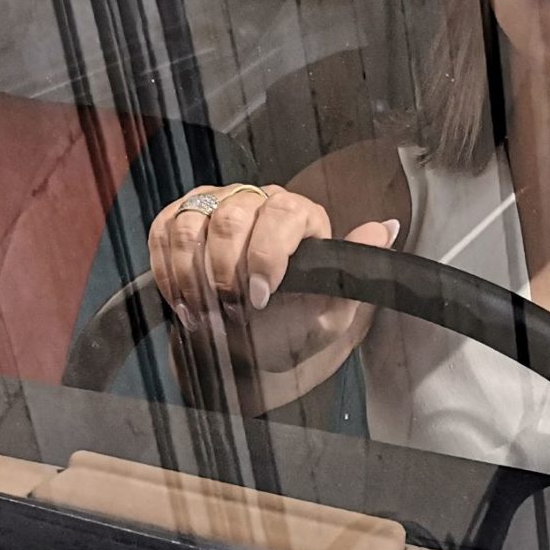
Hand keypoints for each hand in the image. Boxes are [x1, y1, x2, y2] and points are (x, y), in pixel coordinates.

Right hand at [145, 183, 397, 382]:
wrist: (247, 349)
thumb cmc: (288, 329)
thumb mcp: (329, 314)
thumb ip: (354, 275)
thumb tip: (385, 229)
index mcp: (299, 216)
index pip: (283, 215)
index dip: (266, 255)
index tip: (261, 297)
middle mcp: (257, 200)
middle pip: (233, 216)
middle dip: (226, 271)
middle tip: (230, 311)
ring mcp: (215, 205)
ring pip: (193, 224)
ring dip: (193, 276)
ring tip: (205, 312)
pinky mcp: (180, 217)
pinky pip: (164, 231)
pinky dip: (168, 271)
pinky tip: (183, 300)